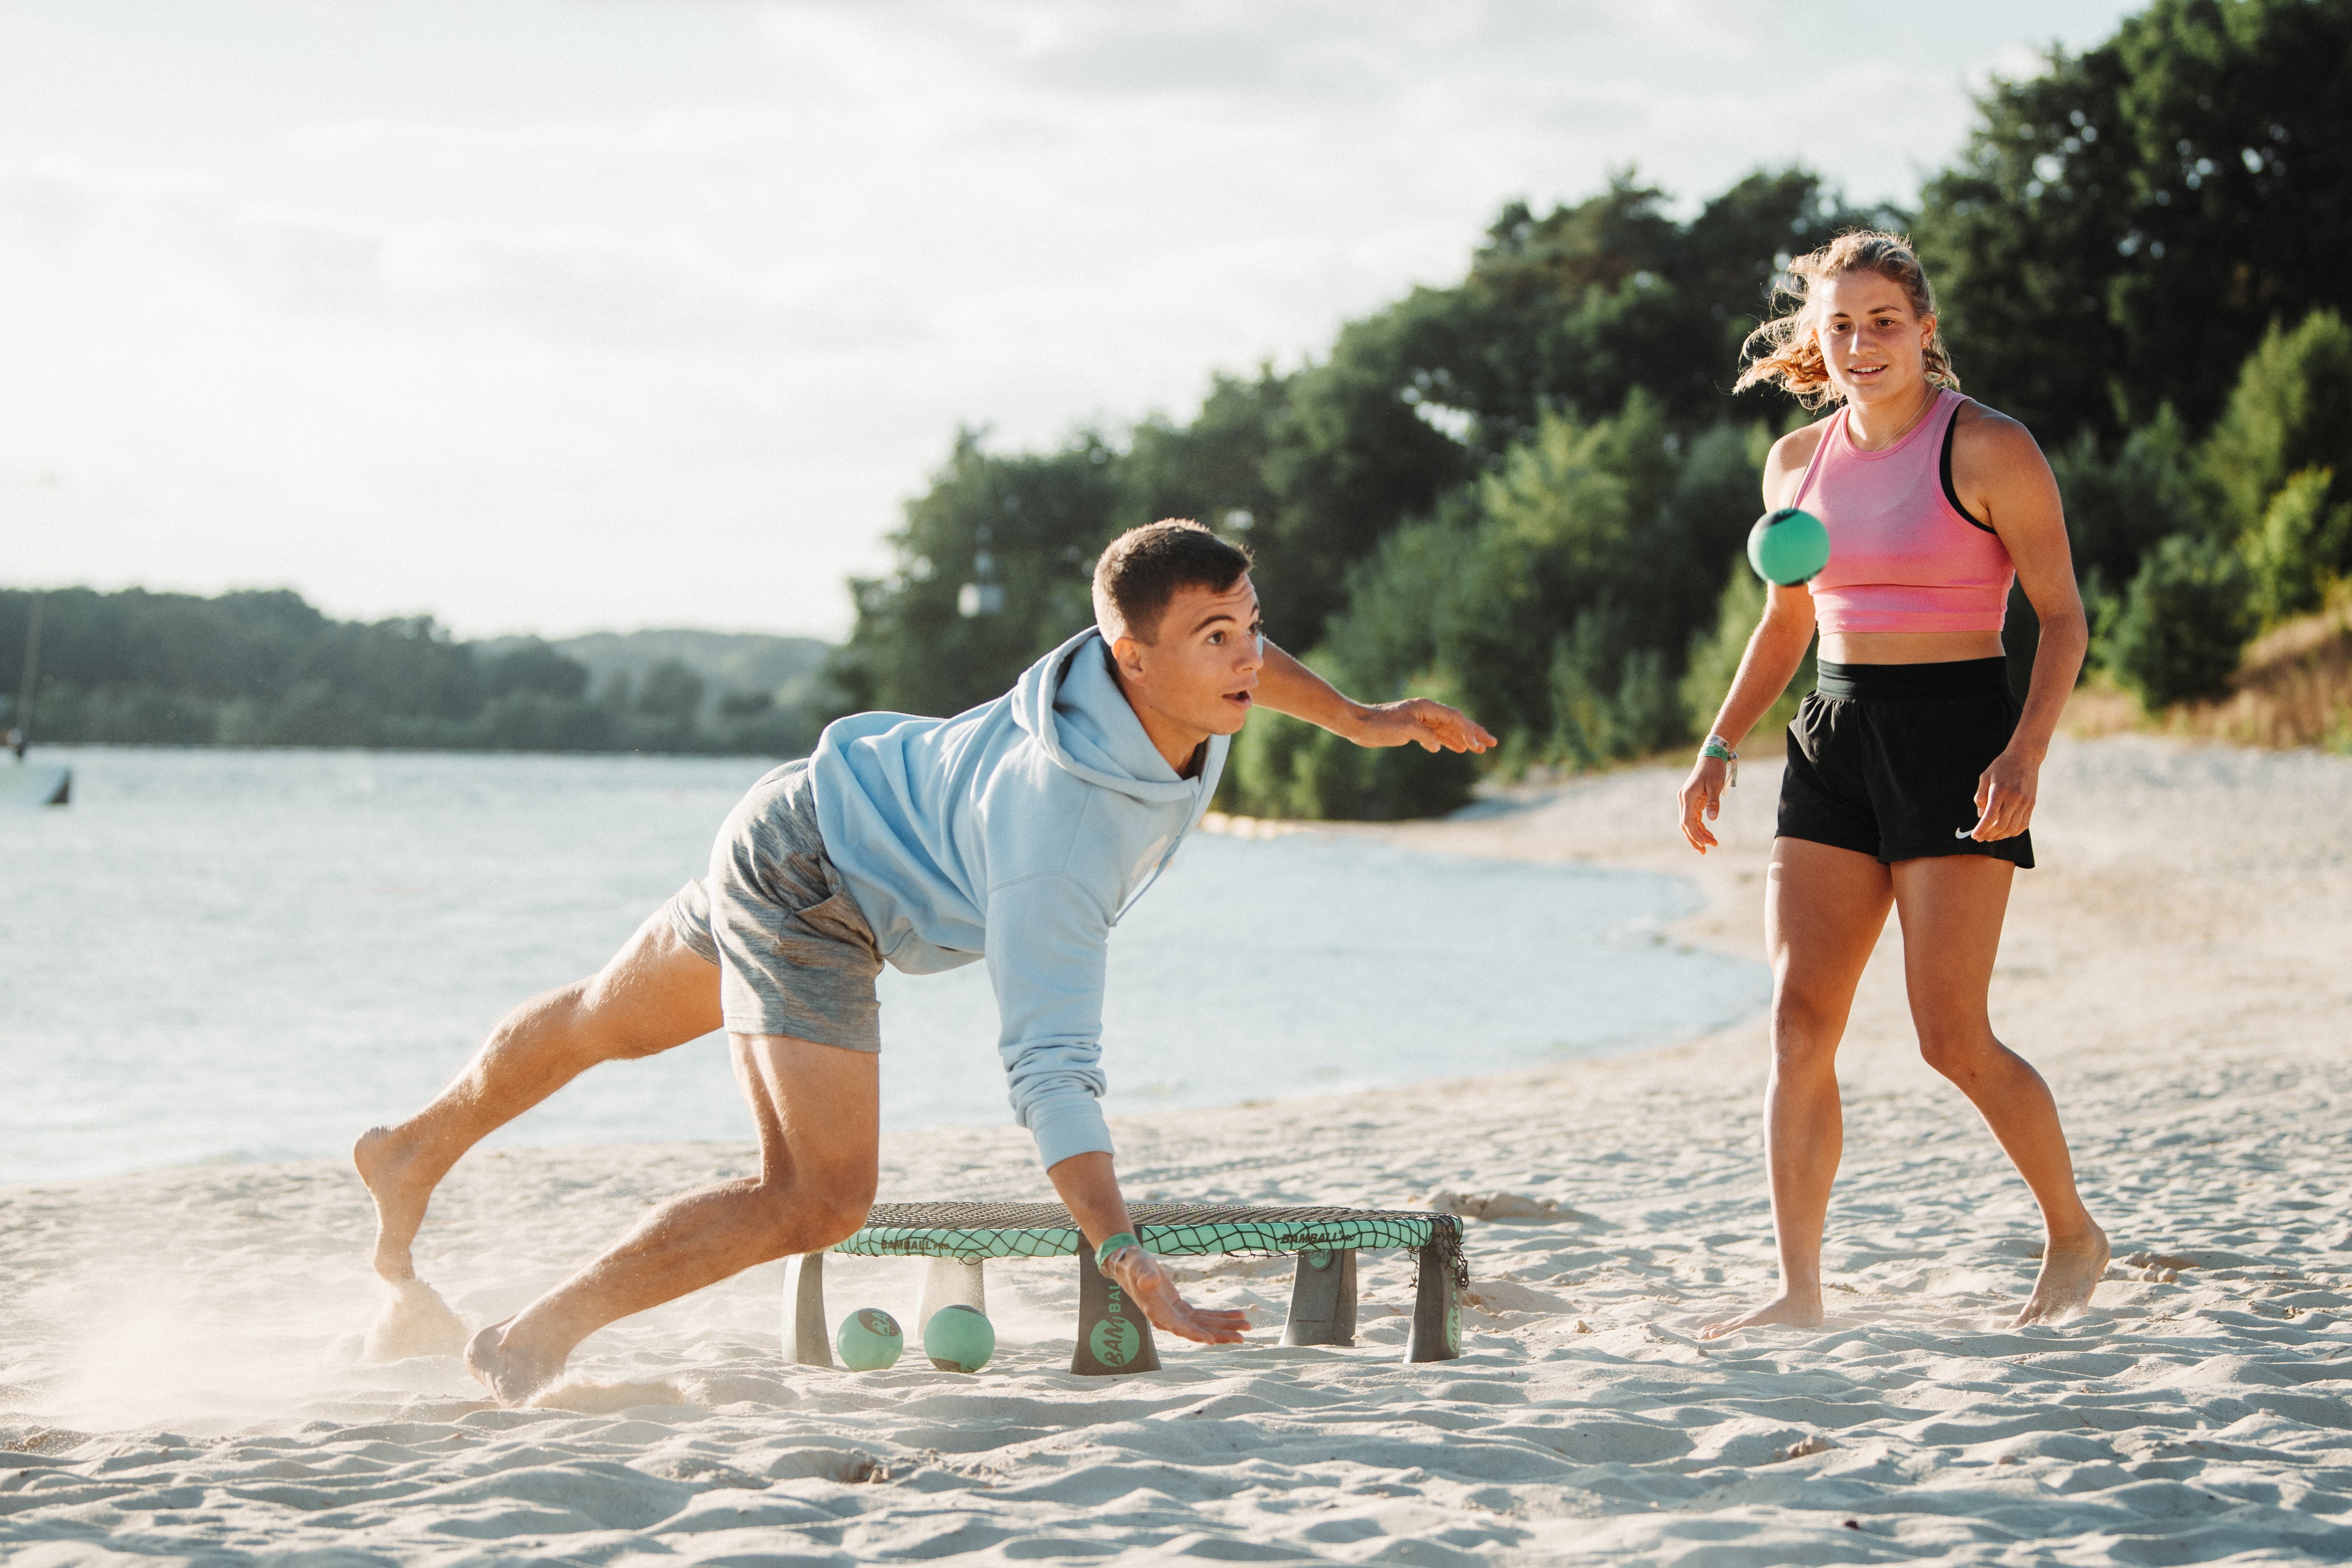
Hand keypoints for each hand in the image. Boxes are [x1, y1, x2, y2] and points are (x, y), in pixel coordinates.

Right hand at [1106, 1248, 1249, 1344]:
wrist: (1130, 1266)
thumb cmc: (1133, 1266)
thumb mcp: (1138, 1267)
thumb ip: (1144, 1275)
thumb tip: (1149, 1282)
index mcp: (1157, 1312)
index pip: (1178, 1327)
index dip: (1195, 1334)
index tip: (1212, 1341)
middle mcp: (1168, 1319)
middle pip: (1198, 1330)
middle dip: (1220, 1334)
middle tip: (1242, 1338)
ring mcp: (1176, 1316)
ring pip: (1204, 1325)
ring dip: (1225, 1326)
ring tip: (1247, 1326)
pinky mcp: (1182, 1309)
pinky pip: (1204, 1315)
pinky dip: (1220, 1315)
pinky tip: (1237, 1314)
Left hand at [1349, 698, 1496, 753]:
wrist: (1359, 724)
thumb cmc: (1379, 725)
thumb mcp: (1404, 730)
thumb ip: (1425, 735)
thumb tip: (1437, 745)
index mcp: (1426, 707)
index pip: (1454, 718)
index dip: (1467, 732)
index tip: (1475, 746)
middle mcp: (1427, 712)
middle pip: (1457, 722)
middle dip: (1474, 733)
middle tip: (1492, 743)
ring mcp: (1421, 720)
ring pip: (1448, 730)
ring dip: (1464, 739)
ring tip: (1479, 749)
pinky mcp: (1414, 729)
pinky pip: (1437, 735)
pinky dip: (1448, 742)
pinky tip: (1457, 748)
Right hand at [1678, 755, 1728, 853]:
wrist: (1710, 757)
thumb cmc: (1713, 770)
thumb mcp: (1715, 785)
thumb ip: (1713, 803)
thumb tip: (1712, 819)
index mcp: (1687, 797)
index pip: (1687, 821)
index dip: (1694, 834)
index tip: (1703, 844)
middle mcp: (1684, 800)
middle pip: (1686, 825)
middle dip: (1695, 839)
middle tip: (1704, 852)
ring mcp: (1687, 801)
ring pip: (1690, 823)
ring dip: (1699, 834)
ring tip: (1713, 844)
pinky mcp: (1693, 801)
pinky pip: (1695, 818)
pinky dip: (1701, 827)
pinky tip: (1709, 834)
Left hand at [1965, 745, 2040, 839]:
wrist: (2025, 756)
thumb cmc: (2002, 766)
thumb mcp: (1985, 776)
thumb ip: (1981, 796)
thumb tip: (1980, 815)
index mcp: (1999, 791)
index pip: (1990, 817)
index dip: (1982, 829)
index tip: (1975, 835)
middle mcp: (2014, 798)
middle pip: (2001, 825)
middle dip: (1990, 835)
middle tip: (1982, 838)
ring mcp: (2025, 802)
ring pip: (2013, 827)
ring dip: (2001, 836)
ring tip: (1992, 837)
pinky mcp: (2032, 804)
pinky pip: (2024, 824)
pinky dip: (2014, 832)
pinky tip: (2006, 833)